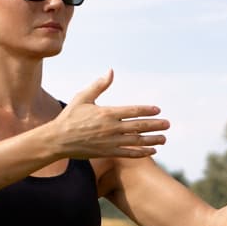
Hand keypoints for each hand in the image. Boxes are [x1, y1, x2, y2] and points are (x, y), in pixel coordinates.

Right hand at [54, 70, 169, 159]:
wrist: (58, 140)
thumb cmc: (70, 117)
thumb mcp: (83, 97)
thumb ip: (99, 85)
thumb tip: (110, 71)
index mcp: (107, 113)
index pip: (132, 111)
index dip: (147, 110)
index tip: (158, 110)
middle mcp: (111, 128)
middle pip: (138, 126)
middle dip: (155, 125)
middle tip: (168, 124)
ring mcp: (110, 142)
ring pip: (136, 141)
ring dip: (152, 139)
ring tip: (164, 138)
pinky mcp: (107, 152)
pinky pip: (129, 154)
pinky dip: (141, 152)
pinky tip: (152, 150)